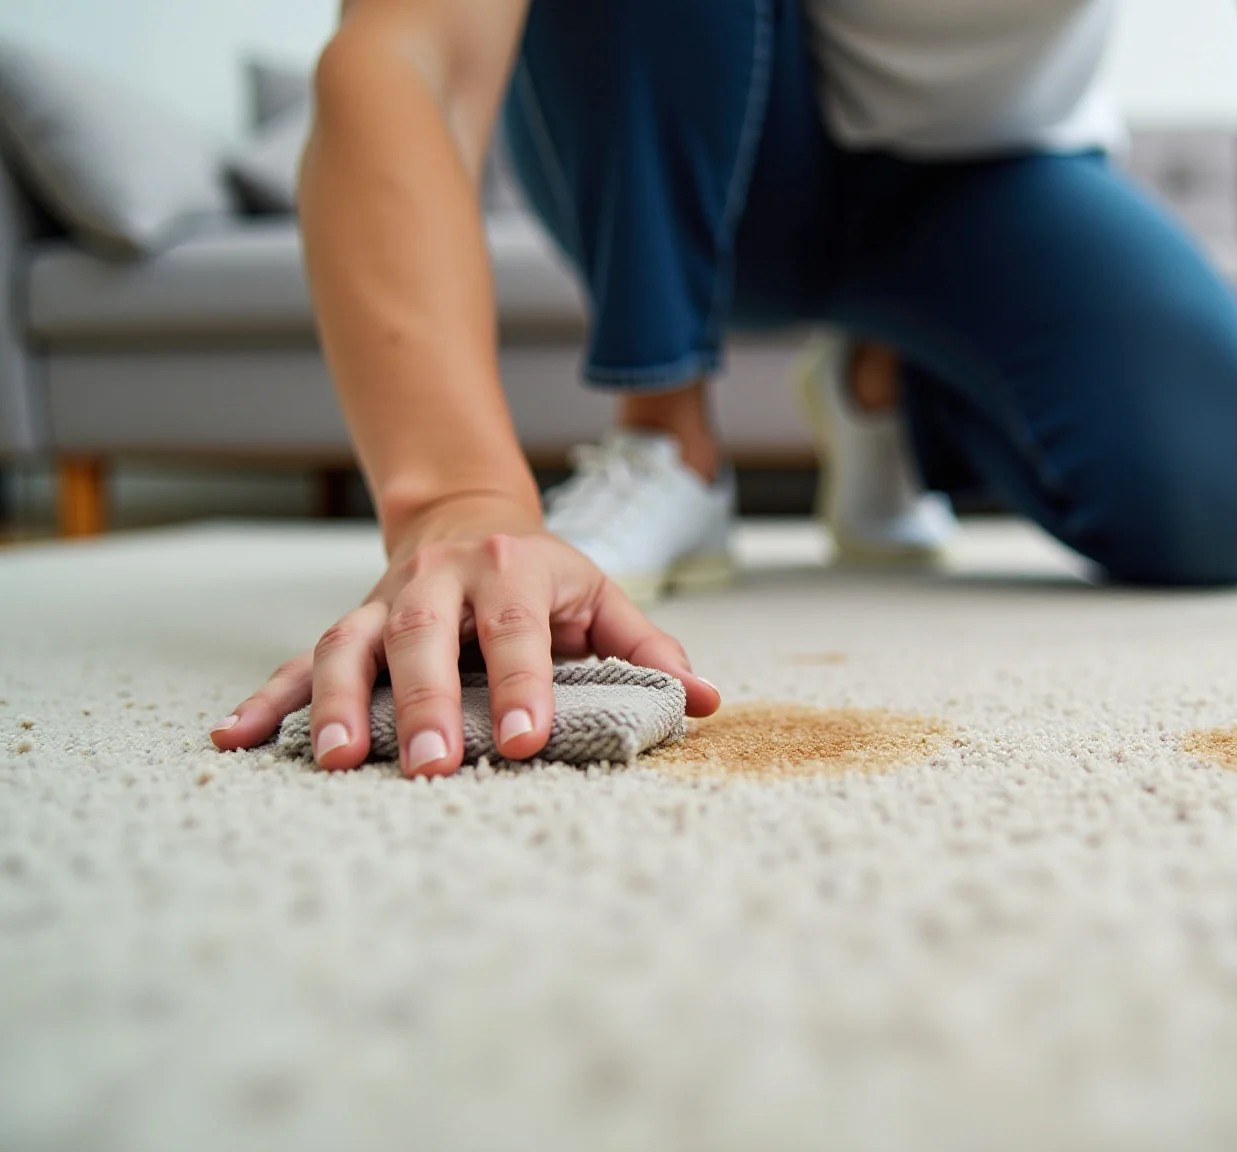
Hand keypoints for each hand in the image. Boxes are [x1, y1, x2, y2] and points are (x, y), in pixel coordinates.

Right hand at [210, 493, 720, 774]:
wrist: (467, 517)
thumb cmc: (545, 580)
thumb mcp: (603, 600)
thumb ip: (651, 651)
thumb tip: (708, 702)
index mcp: (514, 571)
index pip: (519, 631)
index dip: (523, 684)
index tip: (524, 741)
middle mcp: (440, 583)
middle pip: (423, 641)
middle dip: (423, 705)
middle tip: (428, 767)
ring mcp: (382, 605)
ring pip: (348, 647)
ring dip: (333, 704)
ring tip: (332, 762)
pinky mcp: (345, 628)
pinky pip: (294, 664)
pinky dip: (264, 701)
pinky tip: (232, 740)